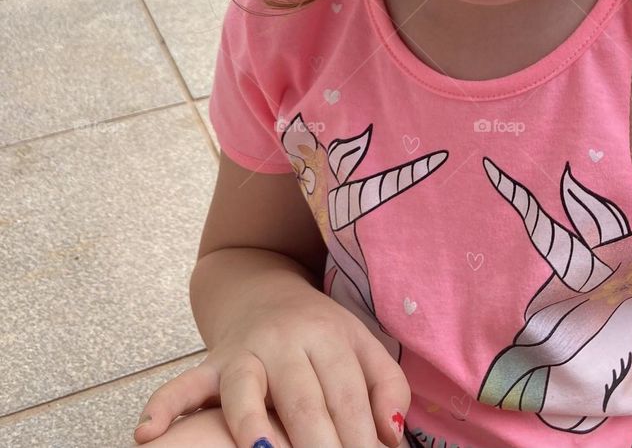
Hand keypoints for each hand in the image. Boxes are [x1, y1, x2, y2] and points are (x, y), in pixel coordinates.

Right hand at [132, 287, 409, 447]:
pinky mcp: (210, 362)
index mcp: (329, 336)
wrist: (261, 288)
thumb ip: (385, 385)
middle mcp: (286, 340)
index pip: (348, 394)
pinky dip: (165, 405)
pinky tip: (148, 432)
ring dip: (252, 426)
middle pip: (302, 399)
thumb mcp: (360, 344)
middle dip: (317, 444)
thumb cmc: (319, 332)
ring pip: (245, 389)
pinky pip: (184, 383)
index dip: (360, 437)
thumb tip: (393, 436)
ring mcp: (245, 350)